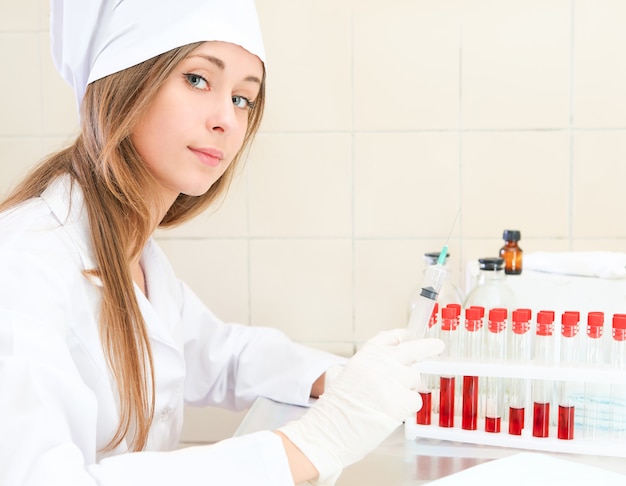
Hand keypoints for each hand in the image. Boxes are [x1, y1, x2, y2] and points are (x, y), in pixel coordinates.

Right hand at [278, 329, 443, 483]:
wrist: (329, 430)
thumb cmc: (334, 409)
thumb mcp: (344, 375)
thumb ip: (366, 367)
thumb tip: (384, 368)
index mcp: (366, 355)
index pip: (390, 337)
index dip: (401, 336)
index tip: (408, 335)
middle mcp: (382, 362)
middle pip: (414, 349)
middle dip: (429, 347)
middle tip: (438, 346)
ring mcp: (394, 380)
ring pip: (415, 379)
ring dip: (408, 389)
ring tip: (389, 402)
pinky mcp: (402, 401)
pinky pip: (415, 400)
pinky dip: (407, 408)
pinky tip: (391, 413)